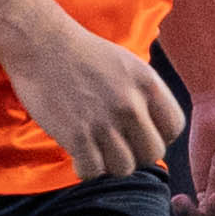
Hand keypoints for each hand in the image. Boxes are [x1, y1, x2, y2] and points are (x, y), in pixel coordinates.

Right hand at [0, 11, 184, 179]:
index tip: (141, 132)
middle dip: (137, 154)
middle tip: (118, 146)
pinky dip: (86, 168)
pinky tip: (79, 154)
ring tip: (97, 150)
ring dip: (111, 164)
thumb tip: (158, 128)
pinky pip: (93, 171)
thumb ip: (146, 94)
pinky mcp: (76, 135)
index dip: (160, 135)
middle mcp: (130, 103)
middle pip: (153, 153)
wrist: (40, 44)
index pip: (174, 127)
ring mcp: (103, 121)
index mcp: (147, 83)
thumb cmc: (83, 55)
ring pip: (125, 168)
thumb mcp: (128, 64)